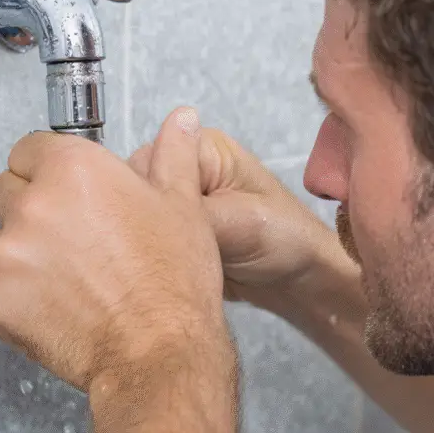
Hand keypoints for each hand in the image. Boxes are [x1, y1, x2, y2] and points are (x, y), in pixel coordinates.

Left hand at [0, 107, 231, 392]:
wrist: (159, 353)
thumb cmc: (172, 281)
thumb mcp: (183, 205)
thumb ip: (173, 154)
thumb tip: (180, 121)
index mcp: (73, 169)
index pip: (28, 148)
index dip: (46, 167)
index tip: (63, 189)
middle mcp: (32, 203)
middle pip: (3, 191)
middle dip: (26, 207)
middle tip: (69, 238)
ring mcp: (7, 252)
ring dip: (20, 253)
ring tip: (67, 277)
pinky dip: (15, 296)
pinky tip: (56, 306)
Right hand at [129, 127, 348, 306]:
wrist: (299, 283)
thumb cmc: (285, 240)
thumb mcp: (241, 222)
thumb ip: (192, 211)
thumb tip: (145, 211)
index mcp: (202, 148)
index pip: (148, 160)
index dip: (145, 193)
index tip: (157, 227)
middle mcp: (183, 168)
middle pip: (134, 187)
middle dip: (141, 218)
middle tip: (158, 250)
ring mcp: (176, 200)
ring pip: (134, 214)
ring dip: (142, 238)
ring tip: (158, 263)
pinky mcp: (171, 229)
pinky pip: (143, 236)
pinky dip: (147, 252)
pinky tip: (156, 269)